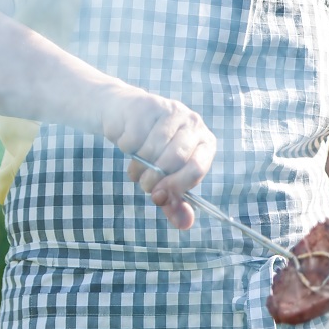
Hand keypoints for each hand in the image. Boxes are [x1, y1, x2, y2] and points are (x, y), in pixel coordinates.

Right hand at [96, 85, 215, 229]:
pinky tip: (127, 143)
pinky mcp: (147, 104)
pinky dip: (126, 147)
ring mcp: (171, 111)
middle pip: (174, 159)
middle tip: (145, 184)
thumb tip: (184, 225)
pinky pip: (133, 138)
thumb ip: (175, 202)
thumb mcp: (165, 178)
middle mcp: (193, 124)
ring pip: (152, 149)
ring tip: (136, 167)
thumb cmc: (151, 152)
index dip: (177, 186)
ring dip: (138, 166)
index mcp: (205, 143)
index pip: (197, 167)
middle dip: (155, 178)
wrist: (123, 115)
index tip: (159, 198)